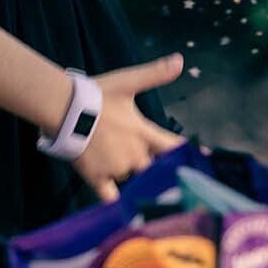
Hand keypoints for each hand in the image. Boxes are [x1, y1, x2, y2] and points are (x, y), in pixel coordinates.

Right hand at [75, 52, 185, 203]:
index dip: (188, 155)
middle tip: (157, 171)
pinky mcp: (97, 178)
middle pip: (155, 170)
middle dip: (157, 171)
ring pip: (132, 181)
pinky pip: (111, 197)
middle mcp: (134, 155)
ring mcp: (116, 168)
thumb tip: (180, 60)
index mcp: (144, 133)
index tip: (203, 163)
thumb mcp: (127, 82)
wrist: (64, 108)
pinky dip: (117, 202)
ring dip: (132, 178)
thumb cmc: (96, 95)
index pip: (173, 148)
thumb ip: (154, 73)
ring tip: (126, 172)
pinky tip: (121, 207)